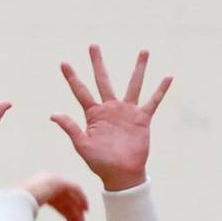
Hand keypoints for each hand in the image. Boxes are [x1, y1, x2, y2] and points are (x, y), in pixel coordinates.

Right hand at [18, 173, 88, 220]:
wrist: (14, 201)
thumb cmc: (13, 211)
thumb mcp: (22, 215)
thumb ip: (27, 218)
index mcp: (37, 190)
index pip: (57, 203)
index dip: (67, 213)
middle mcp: (46, 183)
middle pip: (65, 202)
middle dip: (73, 217)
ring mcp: (52, 180)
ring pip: (70, 198)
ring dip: (78, 214)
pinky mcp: (58, 181)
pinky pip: (74, 188)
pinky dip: (81, 198)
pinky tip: (86, 209)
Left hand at [51, 47, 171, 191]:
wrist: (121, 175)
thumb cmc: (100, 163)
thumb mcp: (82, 145)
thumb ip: (70, 128)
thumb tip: (52, 114)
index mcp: (94, 114)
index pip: (80, 91)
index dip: (72, 78)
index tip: (63, 63)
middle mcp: (110, 109)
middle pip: (103, 80)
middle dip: (98, 63)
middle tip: (93, 45)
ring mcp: (126, 112)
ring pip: (133, 85)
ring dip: (139, 68)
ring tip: (144, 51)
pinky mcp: (141, 119)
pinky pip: (153, 101)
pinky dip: (161, 90)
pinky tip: (168, 76)